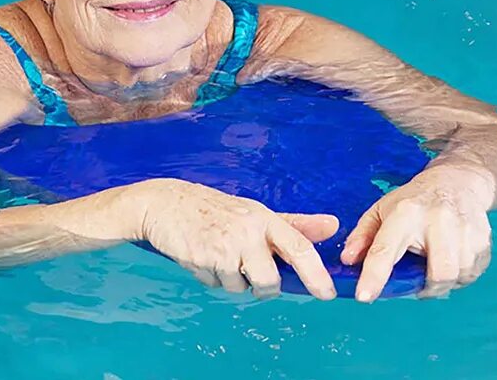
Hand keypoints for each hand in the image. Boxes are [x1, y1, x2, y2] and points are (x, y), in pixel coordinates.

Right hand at [133, 178, 338, 299]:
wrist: (164, 203)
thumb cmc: (213, 209)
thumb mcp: (254, 212)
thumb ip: (293, 224)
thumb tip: (332, 225)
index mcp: (263, 218)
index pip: (299, 248)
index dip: (316, 275)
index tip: (327, 294)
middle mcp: (246, 231)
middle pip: (270, 282)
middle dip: (263, 288)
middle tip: (249, 273)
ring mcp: (223, 245)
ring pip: (240, 287)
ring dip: (231, 280)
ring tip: (217, 254)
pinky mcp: (201, 258)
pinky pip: (216, 285)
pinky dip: (210, 277)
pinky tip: (201, 256)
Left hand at [341, 165, 494, 301]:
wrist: (457, 182)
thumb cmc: (413, 201)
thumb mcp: (381, 210)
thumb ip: (362, 236)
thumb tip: (347, 260)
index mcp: (405, 213)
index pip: (386, 249)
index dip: (374, 276)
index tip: (364, 296)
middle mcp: (438, 220)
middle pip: (439, 273)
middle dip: (428, 288)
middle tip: (418, 284)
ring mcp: (465, 229)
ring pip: (459, 276)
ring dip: (444, 282)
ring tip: (434, 265)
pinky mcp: (484, 238)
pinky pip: (473, 273)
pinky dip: (460, 276)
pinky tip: (451, 259)